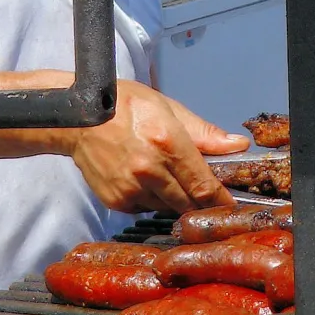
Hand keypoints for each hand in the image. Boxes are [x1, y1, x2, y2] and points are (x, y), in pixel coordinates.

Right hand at [69, 80, 248, 213]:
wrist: (77, 118)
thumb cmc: (126, 106)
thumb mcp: (169, 109)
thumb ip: (205, 134)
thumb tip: (238, 145)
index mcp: (168, 143)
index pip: (204, 185)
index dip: (221, 200)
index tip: (231, 205)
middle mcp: (150, 171)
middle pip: (189, 203)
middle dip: (201, 201)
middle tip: (206, 193)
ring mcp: (131, 189)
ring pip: (169, 208)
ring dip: (176, 199)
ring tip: (168, 175)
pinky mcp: (116, 201)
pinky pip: (146, 208)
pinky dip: (153, 199)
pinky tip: (146, 179)